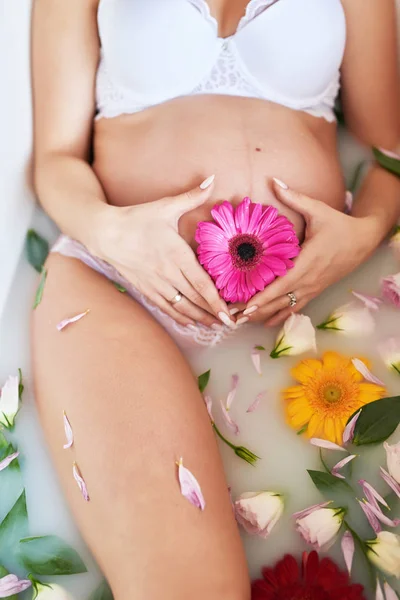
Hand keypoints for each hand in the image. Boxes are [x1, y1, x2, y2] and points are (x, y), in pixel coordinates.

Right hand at [94, 177, 235, 328]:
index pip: (201, 283)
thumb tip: (212, 179)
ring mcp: (156, 283)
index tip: (229, 313)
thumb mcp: (165, 206)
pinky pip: (165, 307)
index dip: (216, 300)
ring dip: (199, 317)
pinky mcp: (145, 288)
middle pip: (195, 299)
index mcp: (176, 255)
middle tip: (231, 323)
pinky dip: (179, 317)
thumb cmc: (136, 219)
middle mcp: (167, 273)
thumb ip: (191, 196)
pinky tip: (190, 323)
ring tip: (215, 325)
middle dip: (213, 313)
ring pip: (182, 306)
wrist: (104, 233)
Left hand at [241, 179, 379, 326]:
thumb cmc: (340, 225)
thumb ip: (294, 198)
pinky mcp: (314, 291)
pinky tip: (263, 322)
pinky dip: (278, 315)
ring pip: (285, 307)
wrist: (363, 241)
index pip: (282, 284)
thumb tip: (274, 181)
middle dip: (255, 310)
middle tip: (233, 317)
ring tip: (242, 322)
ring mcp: (312, 288)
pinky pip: (294, 307)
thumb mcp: (318, 210)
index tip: (246, 305)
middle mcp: (309, 280)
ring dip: (263, 315)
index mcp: (308, 262)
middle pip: (279, 301)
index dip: (264, 296)